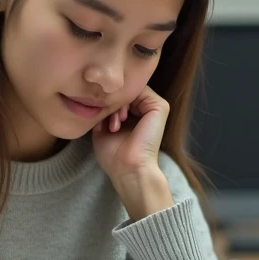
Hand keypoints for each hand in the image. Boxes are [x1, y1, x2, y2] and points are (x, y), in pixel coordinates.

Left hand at [93, 85, 174, 218]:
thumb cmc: (114, 156)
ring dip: (118, 104)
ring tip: (115, 124)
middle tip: (108, 123)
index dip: (107, 103)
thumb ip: (102, 112)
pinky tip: (121, 119)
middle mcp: (145, 110)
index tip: (100, 119)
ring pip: (131, 90)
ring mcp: (154, 107)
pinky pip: (140, 90)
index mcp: (134, 116)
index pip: (119, 97)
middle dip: (112, 103)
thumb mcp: (101, 129)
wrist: (128, 169)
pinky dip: (127, 101)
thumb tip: (98, 98)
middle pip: (125, 92)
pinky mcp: (160, 106)